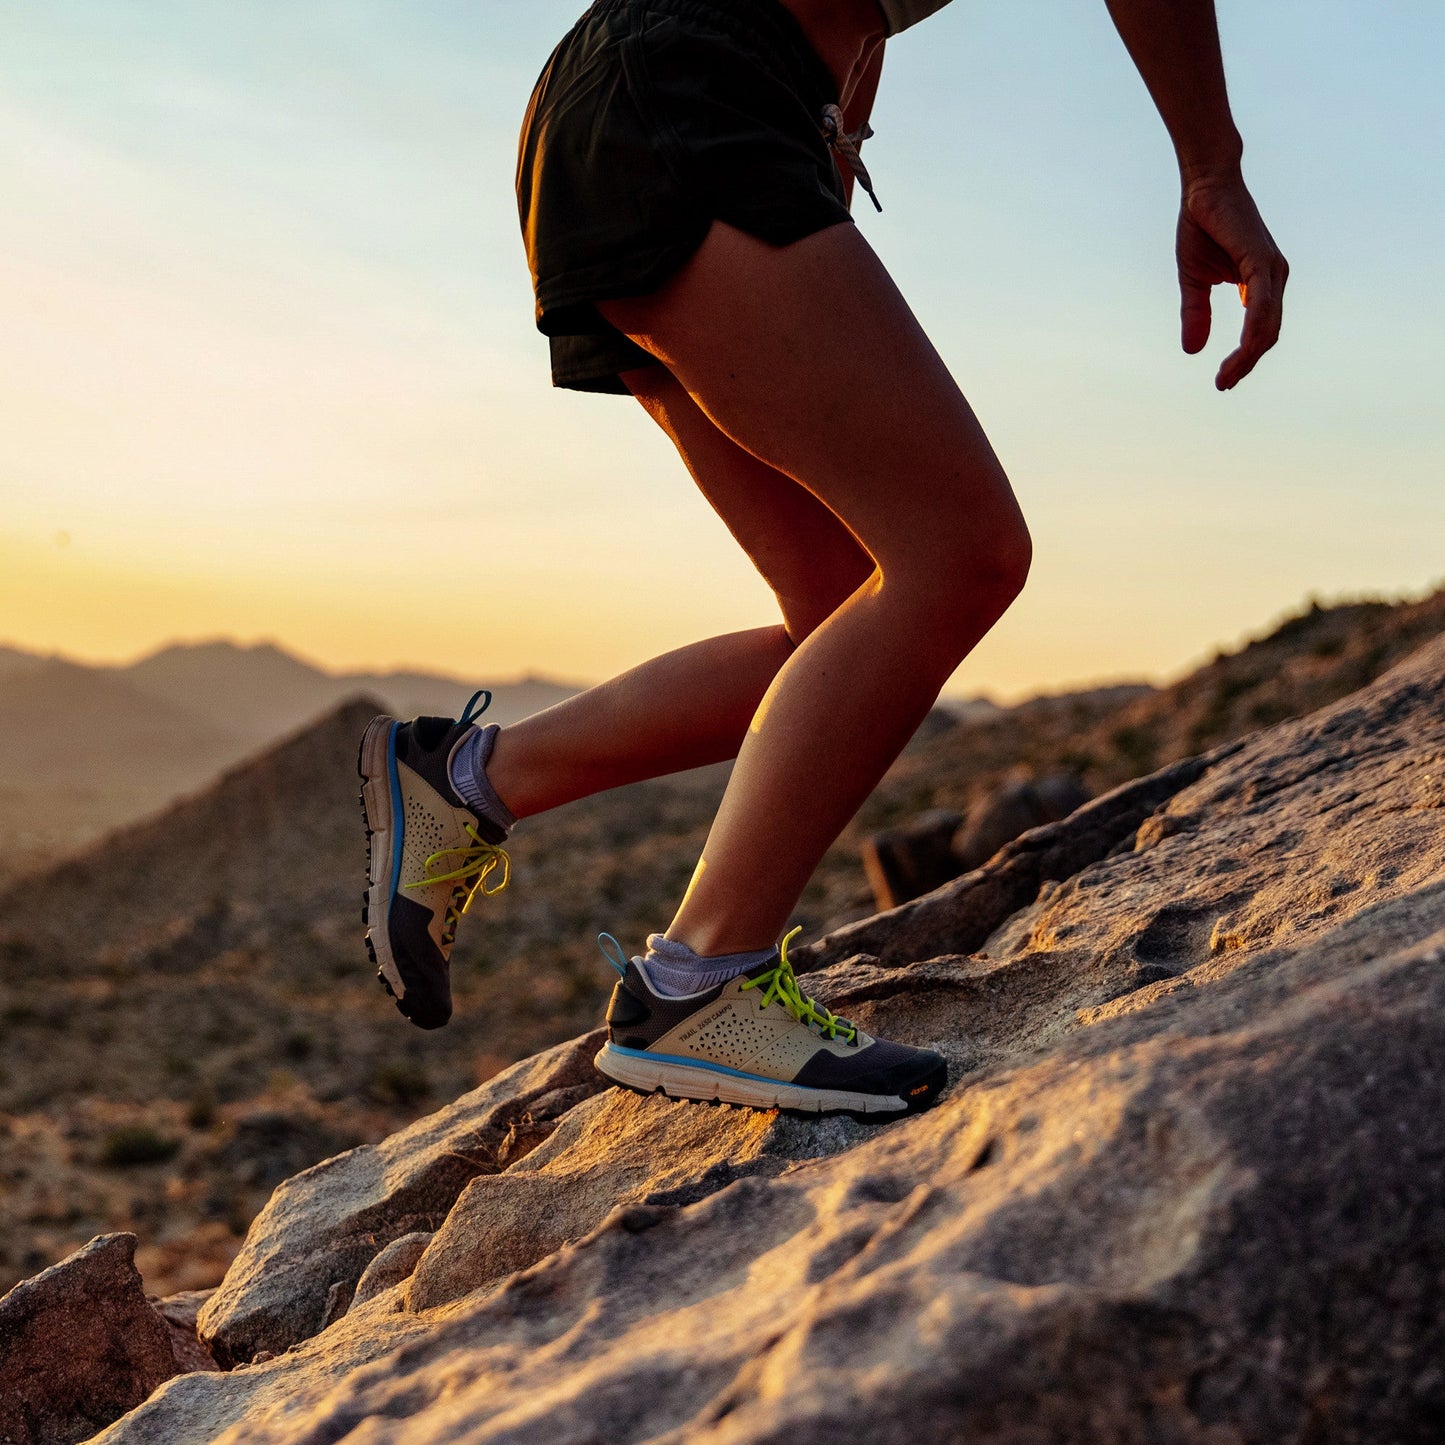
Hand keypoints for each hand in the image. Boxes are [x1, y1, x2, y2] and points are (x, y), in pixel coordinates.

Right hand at [1177, 173, 1288, 389]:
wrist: (1205, 187)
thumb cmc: (1202, 227)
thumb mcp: (1194, 280)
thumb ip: (1197, 314)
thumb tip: (1192, 351)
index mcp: (1260, 282)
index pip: (1260, 330)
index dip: (1243, 358)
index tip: (1223, 381)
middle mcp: (1273, 278)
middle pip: (1268, 334)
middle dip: (1247, 364)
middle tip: (1224, 385)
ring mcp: (1271, 270)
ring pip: (1267, 326)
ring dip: (1248, 357)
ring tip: (1227, 378)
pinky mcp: (1262, 262)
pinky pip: (1261, 308)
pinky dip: (1251, 334)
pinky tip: (1240, 352)